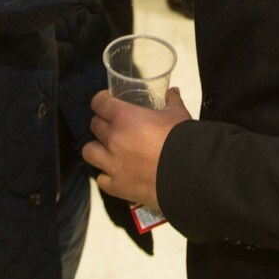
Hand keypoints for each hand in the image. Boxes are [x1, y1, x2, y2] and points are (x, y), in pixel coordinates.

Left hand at [82, 88, 191, 210]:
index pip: (99, 103)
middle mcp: (113, 139)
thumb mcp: (178, 114)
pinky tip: (116, 174)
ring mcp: (112, 164)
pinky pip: (101, 179)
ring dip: (97, 149)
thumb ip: (172, 100)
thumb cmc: (181, 138)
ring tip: (107, 150)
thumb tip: (173, 91)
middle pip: (94, 126)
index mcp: (124, 117)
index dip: (101, 100)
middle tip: (112, 126)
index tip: (105, 101)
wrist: (189, 172)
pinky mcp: (116, 186)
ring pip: (89, 152)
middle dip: (101, 123)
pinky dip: (106, 176)